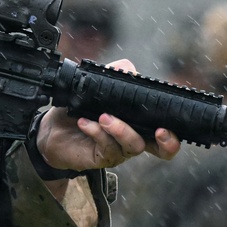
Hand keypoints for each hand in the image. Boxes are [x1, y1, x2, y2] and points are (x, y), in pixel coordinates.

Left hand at [35, 59, 180, 171]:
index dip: (174, 131)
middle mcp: (134, 138)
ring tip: (104, 116)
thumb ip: (116, 75)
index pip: (166, 129)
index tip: (169, 123)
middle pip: (162, 150)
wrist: (52, 129)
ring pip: (133, 144)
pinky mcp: (102, 157)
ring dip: (121, 129)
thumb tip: (130, 69)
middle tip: (159, 131)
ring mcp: (119, 150)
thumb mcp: (97, 87)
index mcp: (139, 122)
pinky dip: (97, 132)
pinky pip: (107, 146)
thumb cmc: (80, 108)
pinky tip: (85, 122)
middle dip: (167, 143)